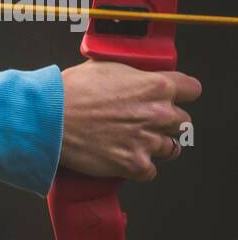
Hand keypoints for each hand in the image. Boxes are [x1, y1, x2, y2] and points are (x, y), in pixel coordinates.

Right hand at [59, 59, 200, 180]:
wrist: (46, 118)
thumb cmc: (69, 92)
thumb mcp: (105, 67)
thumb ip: (132, 74)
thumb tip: (137, 77)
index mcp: (157, 86)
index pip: (193, 89)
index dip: (181, 94)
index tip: (172, 99)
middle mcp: (159, 114)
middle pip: (183, 122)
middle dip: (165, 122)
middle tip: (143, 123)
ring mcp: (148, 141)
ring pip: (170, 148)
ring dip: (154, 146)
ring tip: (132, 143)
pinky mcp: (134, 165)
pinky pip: (151, 172)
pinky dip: (139, 168)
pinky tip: (123, 159)